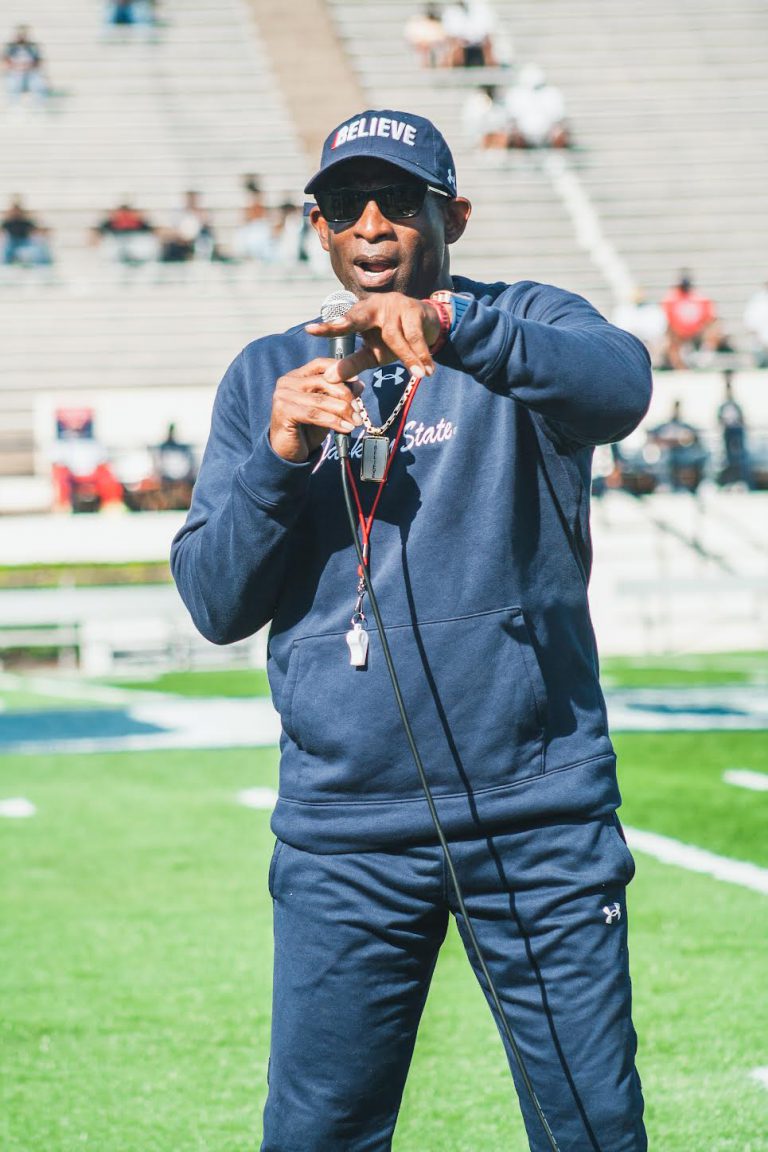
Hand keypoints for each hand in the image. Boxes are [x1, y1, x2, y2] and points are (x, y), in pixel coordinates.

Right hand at [270, 358, 363, 462]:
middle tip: (358, 411)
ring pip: (321, 399)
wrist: (288, 452)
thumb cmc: (307, 429)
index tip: (357, 380)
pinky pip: (314, 414)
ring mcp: (283, 396)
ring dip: (342, 411)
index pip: (320, 364)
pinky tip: (346, 428)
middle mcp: (287, 382)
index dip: (339, 369)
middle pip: (323, 381)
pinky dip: (333, 421)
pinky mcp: (283, 412)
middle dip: (345, 396)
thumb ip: (340, 395)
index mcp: (296, 376)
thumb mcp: (327, 409)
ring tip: (355, 422)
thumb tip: (360, 384)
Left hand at [305, 293, 440, 383]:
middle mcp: (374, 306)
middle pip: (358, 318)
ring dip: (408, 358)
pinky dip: (421, 355)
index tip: (310, 330)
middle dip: (346, 322)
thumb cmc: (394, 339)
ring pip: (395, 336)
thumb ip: (351, 364)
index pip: (342, 323)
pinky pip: (415, 337)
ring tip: (419, 375)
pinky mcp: (413, 309)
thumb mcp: (372, 354)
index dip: (327, 328)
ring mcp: (394, 305)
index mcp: (360, 314)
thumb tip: (328, 378)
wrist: (427, 323)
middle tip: (335, 327)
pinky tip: (427, 370)